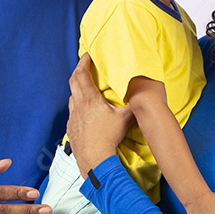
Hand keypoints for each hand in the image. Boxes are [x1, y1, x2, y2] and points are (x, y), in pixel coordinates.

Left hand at [67, 54, 133, 175]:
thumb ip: (133, 106)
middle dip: (78, 71)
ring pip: (72, 97)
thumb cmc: (109, 137)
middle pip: (73, 82)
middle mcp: (79, 105)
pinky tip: (83, 111)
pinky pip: (72, 112)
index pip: (82, 74)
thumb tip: (143, 98)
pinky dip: (77, 106)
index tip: (87, 55)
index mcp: (90, 99)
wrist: (94, 159)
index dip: (83, 62)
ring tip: (84, 88)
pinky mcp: (71, 128)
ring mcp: (73, 117)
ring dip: (77, 89)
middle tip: (84, 66)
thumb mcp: (125, 119)